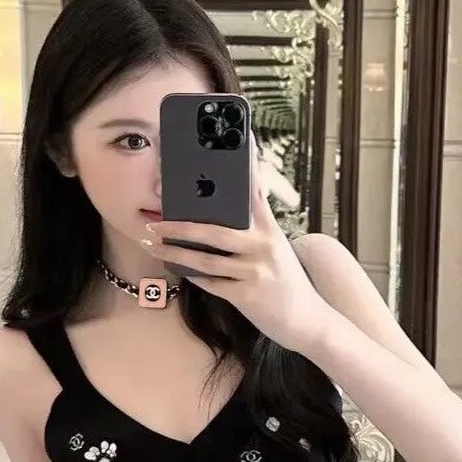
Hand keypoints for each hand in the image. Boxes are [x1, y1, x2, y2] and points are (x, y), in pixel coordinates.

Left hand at [142, 131, 325, 353]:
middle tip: (155, 222)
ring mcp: (254, 272)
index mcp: (270, 230)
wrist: (306, 319)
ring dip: (176, 254)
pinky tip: (178, 269)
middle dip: (180, 227)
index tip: (235, 142)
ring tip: (155, 246)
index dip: (245, 167)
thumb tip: (227, 209)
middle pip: (214, 231)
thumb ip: (256, 228)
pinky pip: (212, 284)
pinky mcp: (247, 296)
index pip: (253, 193)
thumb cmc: (286, 281)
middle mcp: (263, 247)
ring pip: (206, 261)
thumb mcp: (277, 248)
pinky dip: (194, 277)